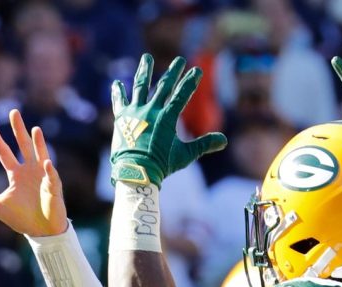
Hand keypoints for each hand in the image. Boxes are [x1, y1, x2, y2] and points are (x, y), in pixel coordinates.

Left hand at [0, 109, 66, 236]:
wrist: (42, 232)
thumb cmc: (23, 218)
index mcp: (16, 174)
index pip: (3, 153)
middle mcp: (29, 171)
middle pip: (23, 146)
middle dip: (18, 129)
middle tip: (13, 112)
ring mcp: (43, 177)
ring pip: (40, 154)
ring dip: (38, 143)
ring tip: (35, 129)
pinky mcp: (53, 188)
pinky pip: (51, 178)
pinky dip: (48, 171)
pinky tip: (46, 163)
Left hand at [110, 53, 226, 186]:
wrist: (135, 172)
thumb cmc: (161, 165)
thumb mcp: (185, 155)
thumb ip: (204, 144)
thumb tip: (224, 140)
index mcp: (168, 117)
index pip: (182, 95)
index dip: (190, 82)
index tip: (197, 70)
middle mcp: (152, 110)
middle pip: (164, 86)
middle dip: (173, 72)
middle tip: (179, 60)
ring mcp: (135, 112)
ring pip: (140, 87)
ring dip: (145, 71)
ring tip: (147, 58)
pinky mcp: (121, 118)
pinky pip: (120, 101)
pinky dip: (118, 92)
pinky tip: (117, 82)